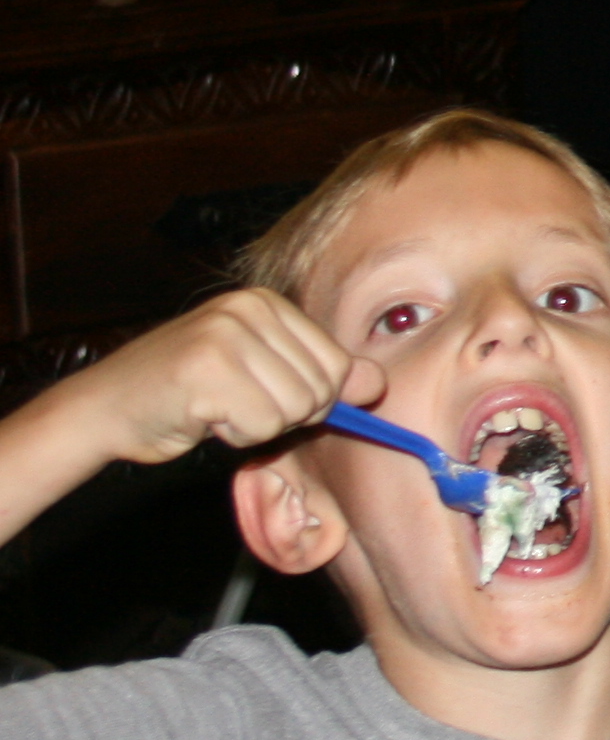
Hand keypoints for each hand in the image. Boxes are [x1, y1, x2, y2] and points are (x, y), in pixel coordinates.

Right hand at [53, 289, 377, 466]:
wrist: (104, 409)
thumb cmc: (186, 396)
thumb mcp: (261, 375)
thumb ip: (318, 375)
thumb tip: (375, 384)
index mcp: (266, 303)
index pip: (337, 362)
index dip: (311, 396)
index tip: (263, 394)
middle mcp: (248, 309)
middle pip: (322, 387)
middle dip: (284, 414)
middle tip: (235, 405)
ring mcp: (226, 335)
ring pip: (294, 409)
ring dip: (258, 426)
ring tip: (217, 408)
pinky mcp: (206, 370)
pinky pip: (261, 425)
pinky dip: (236, 436)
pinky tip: (203, 417)